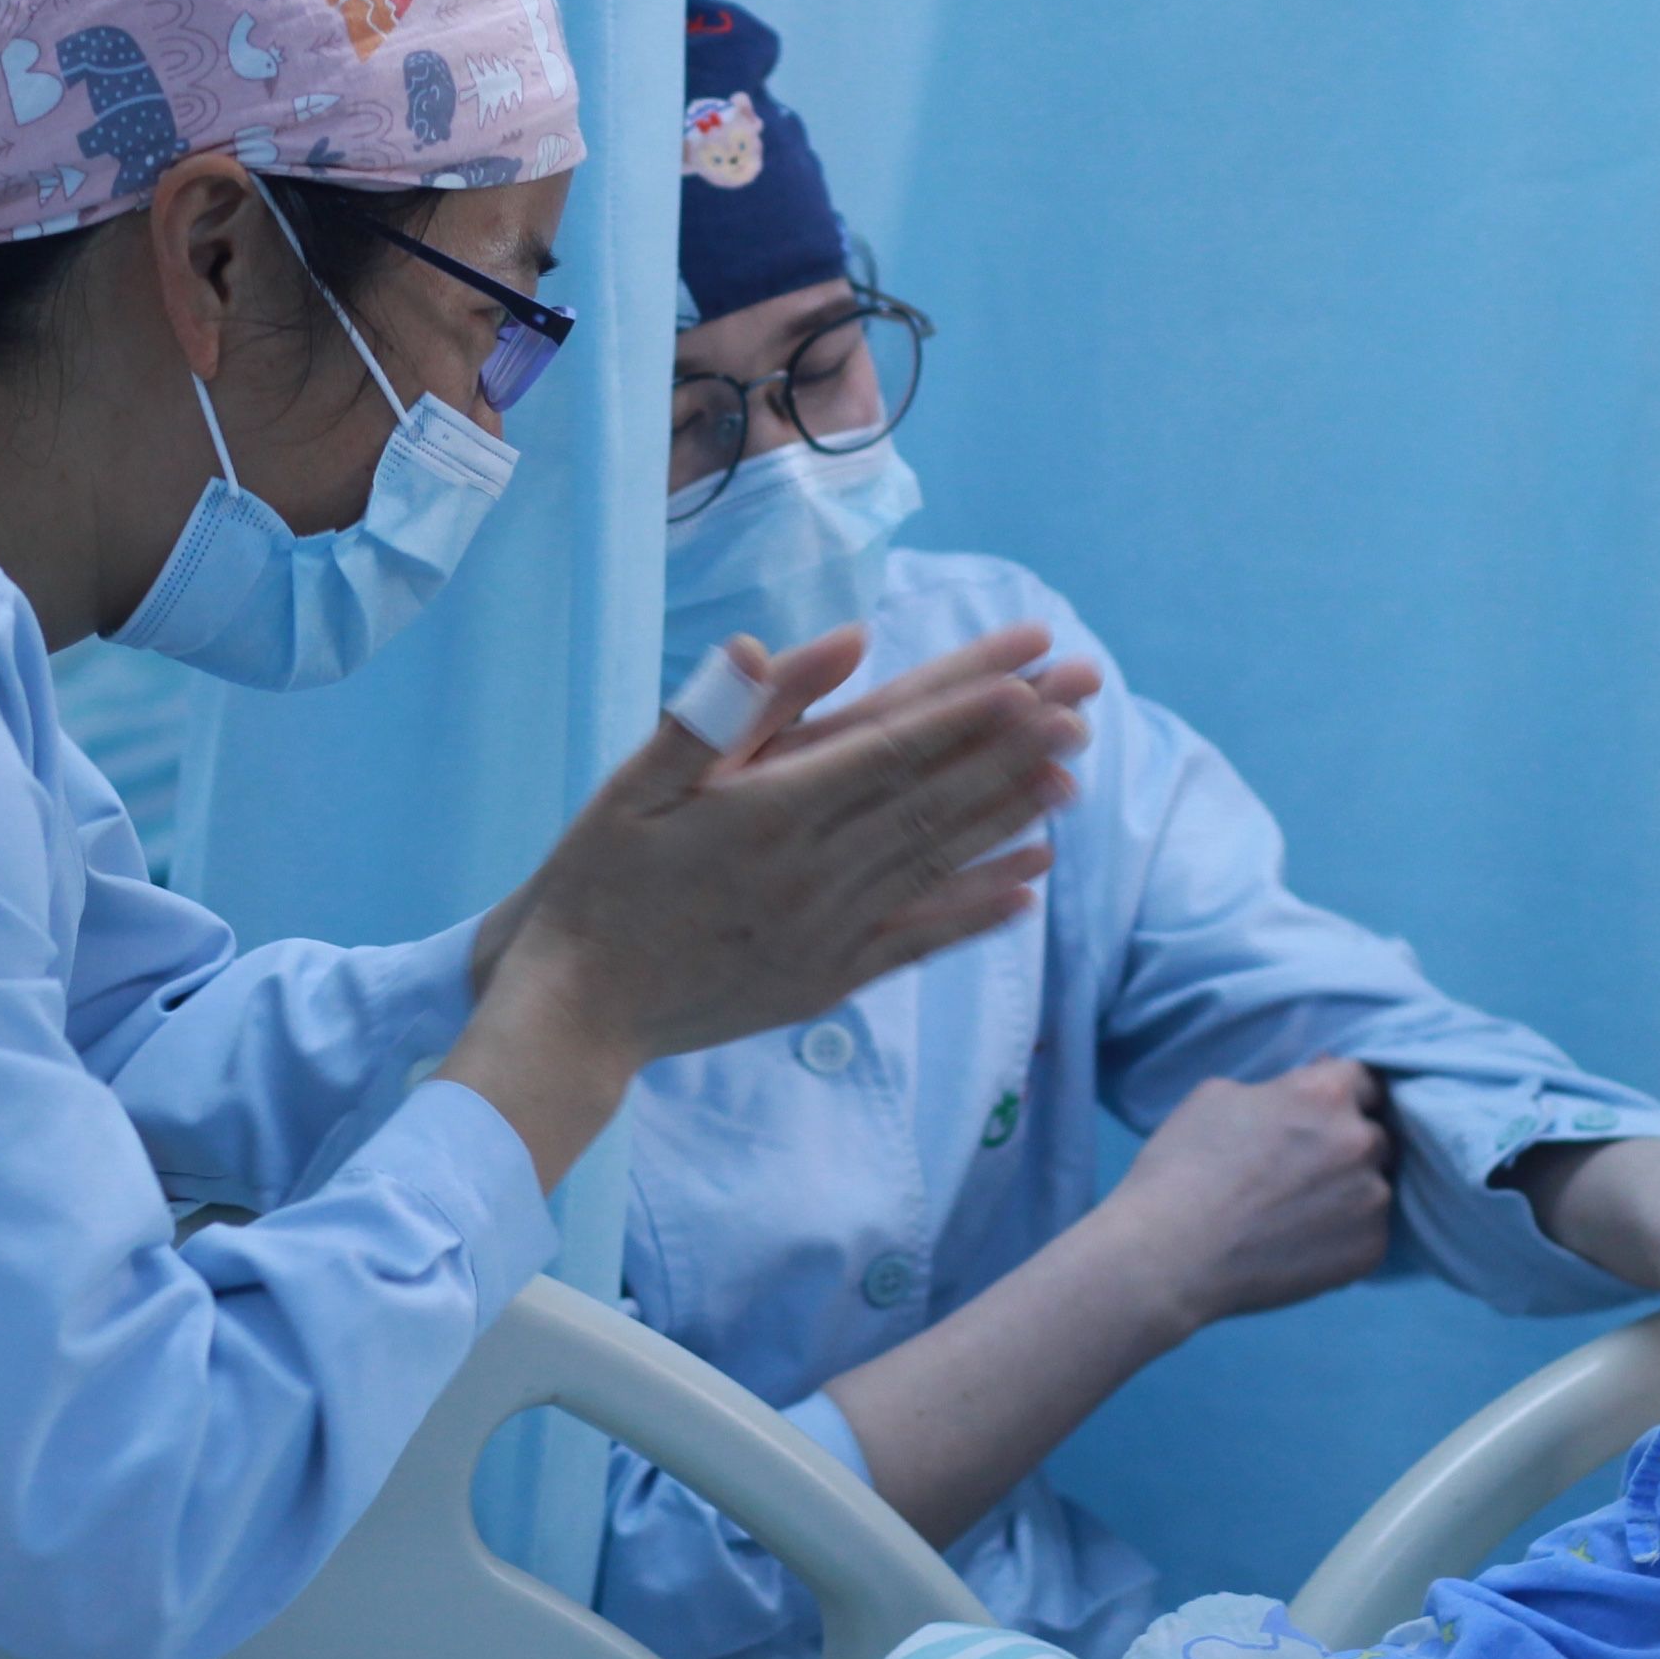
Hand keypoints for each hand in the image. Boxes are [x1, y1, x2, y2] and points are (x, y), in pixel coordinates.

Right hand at [462, 629, 1098, 995]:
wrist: (574, 1011)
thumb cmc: (594, 883)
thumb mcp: (634, 784)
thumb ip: (720, 714)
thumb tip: (802, 648)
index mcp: (765, 814)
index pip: (887, 749)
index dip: (965, 712)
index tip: (1030, 676)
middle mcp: (810, 874)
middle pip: (932, 799)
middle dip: (1014, 747)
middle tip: (1084, 704)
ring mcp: (826, 932)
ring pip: (938, 862)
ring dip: (1012, 816)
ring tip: (1076, 776)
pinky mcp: (826, 980)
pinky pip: (919, 939)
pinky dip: (977, 909)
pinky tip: (1030, 883)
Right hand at [1081, 1060, 1395, 1341]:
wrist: (1169, 1255)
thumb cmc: (1182, 1166)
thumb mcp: (1217, 1096)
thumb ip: (1277, 1090)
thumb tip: (1301, 1096)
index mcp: (1326, 1094)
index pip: (1364, 1080)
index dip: (1341, 1094)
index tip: (1319, 1112)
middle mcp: (1361, 1142)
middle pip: (1374, 1134)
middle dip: (1346, 1143)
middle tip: (1301, 1166)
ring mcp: (1371, 1201)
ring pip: (1374, 1186)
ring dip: (1348, 1191)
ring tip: (1296, 1212)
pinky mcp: (1369, 1252)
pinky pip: (1367, 1233)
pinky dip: (1342, 1235)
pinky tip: (1299, 1243)